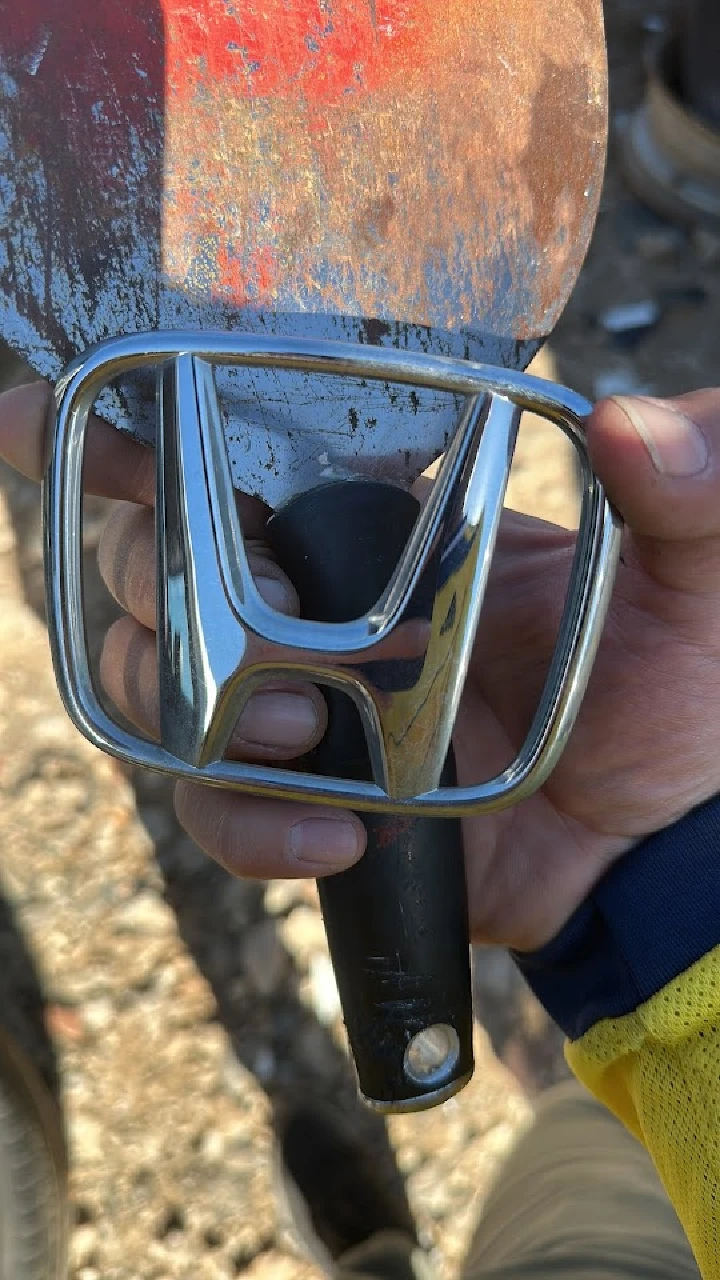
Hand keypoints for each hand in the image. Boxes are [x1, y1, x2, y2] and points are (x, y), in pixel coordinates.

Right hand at [2, 382, 718, 949]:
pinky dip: (248, 824)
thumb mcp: (700, 577)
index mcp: (387, 521)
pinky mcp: (301, 804)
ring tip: (300, 731)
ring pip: (160, 682)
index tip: (37, 415)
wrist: (660, 846)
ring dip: (198, 701)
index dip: (128, 434)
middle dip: (155, 574)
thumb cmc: (682, 694)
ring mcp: (300, 706)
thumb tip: (635, 424)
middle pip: (155, 560)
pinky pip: (214, 811)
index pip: (236, 455)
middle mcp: (319, 603)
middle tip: (255, 611)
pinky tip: (333, 829)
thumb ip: (691, 490)